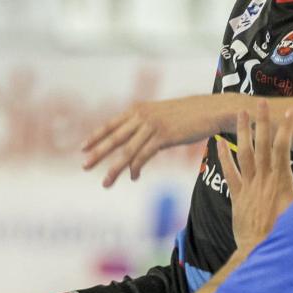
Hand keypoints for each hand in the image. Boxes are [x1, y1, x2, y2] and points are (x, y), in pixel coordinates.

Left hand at [82, 96, 221, 187]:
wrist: (209, 110)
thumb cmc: (187, 114)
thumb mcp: (161, 115)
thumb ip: (145, 125)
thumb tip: (134, 143)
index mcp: (138, 109)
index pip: (111, 124)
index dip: (96, 136)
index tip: (83, 147)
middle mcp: (142, 116)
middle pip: (114, 138)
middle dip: (97, 153)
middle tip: (84, 166)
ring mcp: (152, 126)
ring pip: (127, 151)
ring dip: (114, 169)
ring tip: (105, 183)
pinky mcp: (164, 136)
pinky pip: (144, 155)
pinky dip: (135, 168)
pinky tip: (133, 177)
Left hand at [218, 101, 292, 251]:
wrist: (261, 253)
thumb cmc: (287, 235)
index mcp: (282, 182)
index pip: (284, 148)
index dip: (286, 129)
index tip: (290, 112)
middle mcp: (264, 180)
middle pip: (262, 145)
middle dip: (262, 122)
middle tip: (260, 102)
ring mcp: (249, 187)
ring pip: (244, 154)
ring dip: (242, 132)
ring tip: (240, 113)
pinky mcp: (238, 197)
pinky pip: (229, 173)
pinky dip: (223, 157)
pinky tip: (218, 143)